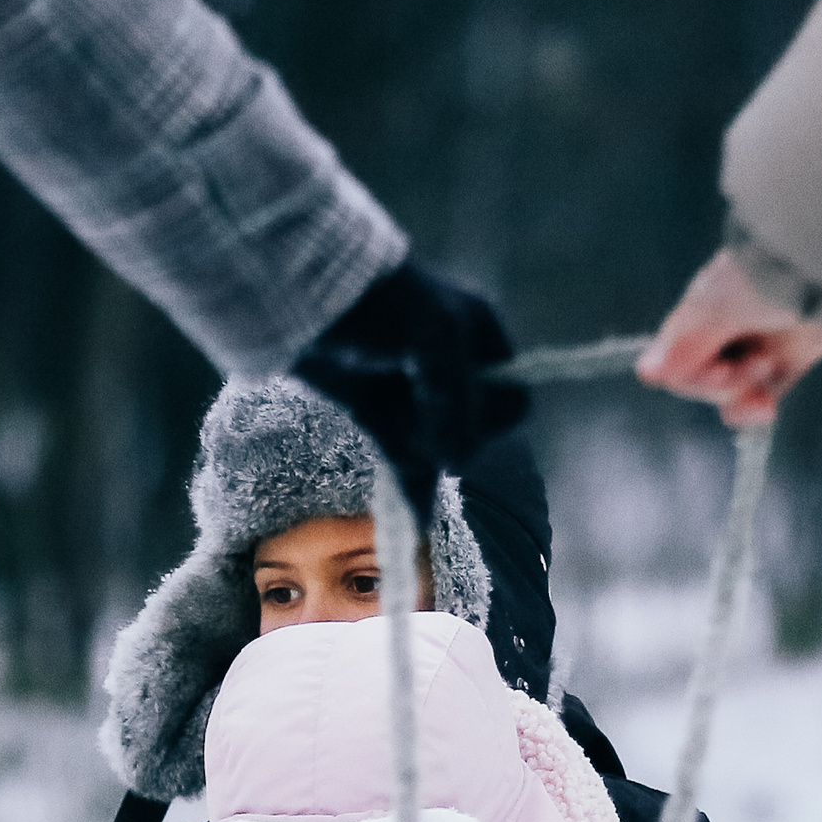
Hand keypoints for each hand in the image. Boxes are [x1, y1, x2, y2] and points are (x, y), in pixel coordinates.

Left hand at [293, 259, 530, 525]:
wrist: (309, 296)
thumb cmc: (383, 305)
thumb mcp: (436, 339)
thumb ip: (457, 403)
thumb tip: (456, 464)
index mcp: (481, 339)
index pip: (512, 402)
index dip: (490, 417)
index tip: (454, 410)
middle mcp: (453, 370)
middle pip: (474, 433)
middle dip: (444, 433)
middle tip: (412, 409)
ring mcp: (414, 396)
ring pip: (435, 449)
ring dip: (415, 447)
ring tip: (386, 411)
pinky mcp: (377, 413)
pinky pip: (404, 461)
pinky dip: (410, 489)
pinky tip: (414, 525)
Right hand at [637, 248, 821, 429]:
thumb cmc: (766, 279)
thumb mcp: (716, 309)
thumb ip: (683, 345)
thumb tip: (648, 371)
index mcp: (700, 314)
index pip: (675, 366)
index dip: (692, 378)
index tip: (716, 372)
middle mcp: (724, 332)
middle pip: (702, 384)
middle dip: (724, 384)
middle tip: (755, 363)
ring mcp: (755, 348)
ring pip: (728, 396)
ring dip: (741, 396)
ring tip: (766, 368)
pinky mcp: (786, 362)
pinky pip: (759, 401)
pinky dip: (757, 410)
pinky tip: (765, 409)